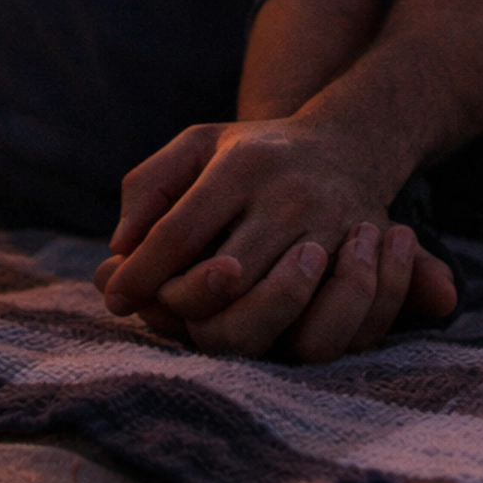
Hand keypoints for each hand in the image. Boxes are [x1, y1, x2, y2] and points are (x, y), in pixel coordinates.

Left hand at [97, 115, 455, 358]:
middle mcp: (291, 197)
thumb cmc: (254, 154)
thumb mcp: (198, 145)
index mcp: (244, 166)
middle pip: (226, 282)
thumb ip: (149, 187)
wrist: (348, 145)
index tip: (117, 298)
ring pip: (278, 312)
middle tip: (172, 303)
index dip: (140, 274)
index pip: (180, 233)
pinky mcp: (365, 262)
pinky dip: (298, 337)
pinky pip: (334, 326)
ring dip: (239, 327)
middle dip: (185, 305)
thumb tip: (120, 250)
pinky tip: (273, 324)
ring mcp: (333, 231)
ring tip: (222, 312)